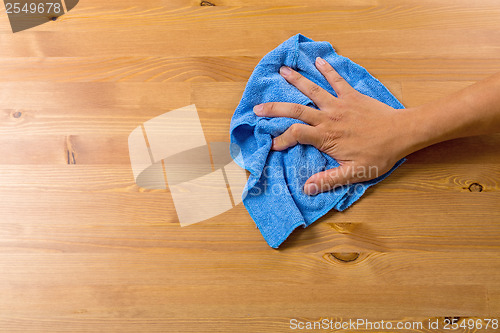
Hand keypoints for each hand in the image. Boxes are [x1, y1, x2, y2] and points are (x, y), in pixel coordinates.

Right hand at [253, 57, 412, 194]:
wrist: (402, 133)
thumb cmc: (379, 154)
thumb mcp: (354, 172)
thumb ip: (329, 179)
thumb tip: (307, 188)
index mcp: (327, 137)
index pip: (295, 135)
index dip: (280, 139)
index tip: (271, 145)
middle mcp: (328, 118)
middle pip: (296, 110)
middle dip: (275, 108)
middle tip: (258, 108)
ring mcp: (339, 104)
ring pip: (312, 90)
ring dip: (296, 80)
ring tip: (281, 71)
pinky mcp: (351, 95)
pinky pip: (336, 80)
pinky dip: (327, 69)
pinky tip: (318, 60)